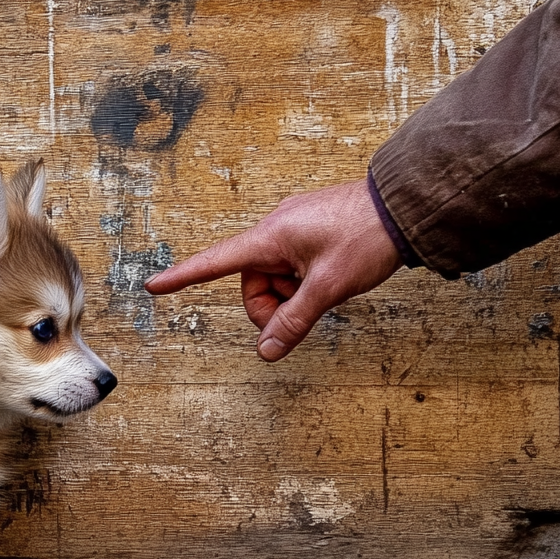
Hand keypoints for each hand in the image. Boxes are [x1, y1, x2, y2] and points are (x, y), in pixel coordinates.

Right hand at [144, 178, 402, 360]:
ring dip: (292, 296)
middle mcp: (276, 230)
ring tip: (326, 291)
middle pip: (252, 284)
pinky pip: (292, 268)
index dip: (183, 277)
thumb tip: (266, 352)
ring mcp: (294, 231)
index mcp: (271, 236)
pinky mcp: (310, 234)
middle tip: (305, 312)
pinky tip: (330, 280)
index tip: (153, 286)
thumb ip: (294, 321)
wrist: (406, 206)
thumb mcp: (329, 287)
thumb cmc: (368, 237)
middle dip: (271, 307)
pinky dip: (304, 283)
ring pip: (274, 280)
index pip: (216, 261)